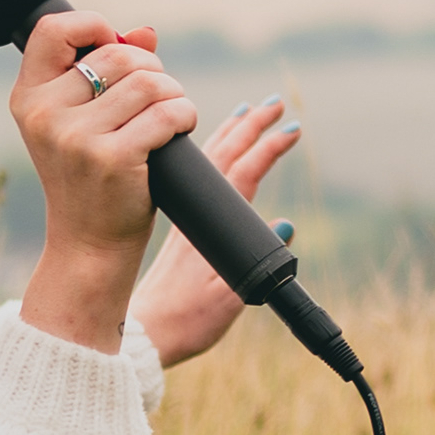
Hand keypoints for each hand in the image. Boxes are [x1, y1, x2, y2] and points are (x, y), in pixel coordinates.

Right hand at [13, 10, 199, 355]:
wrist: (89, 244)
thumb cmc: (90, 176)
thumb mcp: (81, 121)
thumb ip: (104, 71)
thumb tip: (144, 32)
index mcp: (28, 98)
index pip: (52, 29)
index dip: (94, 26)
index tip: (116, 48)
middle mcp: (44, 114)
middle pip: (119, 56)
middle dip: (152, 70)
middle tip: (157, 97)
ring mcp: (76, 138)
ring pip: (149, 83)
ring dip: (174, 94)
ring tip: (170, 116)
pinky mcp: (112, 158)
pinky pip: (167, 112)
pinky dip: (184, 116)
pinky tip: (179, 130)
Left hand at [131, 95, 301, 369]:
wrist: (142, 332)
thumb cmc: (183, 321)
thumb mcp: (227, 297)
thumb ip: (256, 261)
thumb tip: (285, 224)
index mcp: (210, 223)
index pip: (243, 172)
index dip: (268, 147)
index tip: (291, 125)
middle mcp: (197, 213)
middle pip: (225, 155)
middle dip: (252, 125)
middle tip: (276, 103)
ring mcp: (188, 217)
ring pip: (211, 162)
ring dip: (232, 134)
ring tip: (248, 112)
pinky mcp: (181, 227)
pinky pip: (202, 177)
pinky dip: (215, 155)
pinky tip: (219, 153)